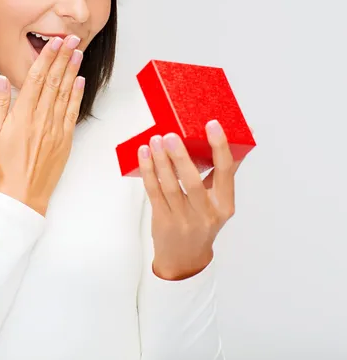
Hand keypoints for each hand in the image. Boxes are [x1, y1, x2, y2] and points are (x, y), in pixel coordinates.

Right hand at [0, 35, 84, 215]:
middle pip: (54, 81)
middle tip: (73, 39)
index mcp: (23, 114)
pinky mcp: (65, 140)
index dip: (46, 58)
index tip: (54, 43)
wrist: (21, 196)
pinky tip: (80, 82)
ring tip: (78, 53)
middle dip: (63, 58)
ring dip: (72, 71)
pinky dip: (77, 95)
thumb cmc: (2, 166)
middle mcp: (42, 118)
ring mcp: (56, 129)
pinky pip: (73, 112)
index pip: (36, 79)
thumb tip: (0, 78)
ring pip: (66, 93)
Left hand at [138, 121, 244, 279]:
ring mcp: (183, 219)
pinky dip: (148, 172)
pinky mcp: (163, 221)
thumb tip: (240, 139)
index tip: (212, 125)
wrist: (185, 259)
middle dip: (181, 157)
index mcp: (224, 205)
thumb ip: (225, 172)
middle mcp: (206, 213)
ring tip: (155, 141)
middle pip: (193, 182)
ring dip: (161, 161)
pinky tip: (144, 155)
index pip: (225, 172)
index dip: (219, 147)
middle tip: (171, 135)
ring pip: (170, 187)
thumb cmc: (203, 222)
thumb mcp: (219, 201)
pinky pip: (154, 192)